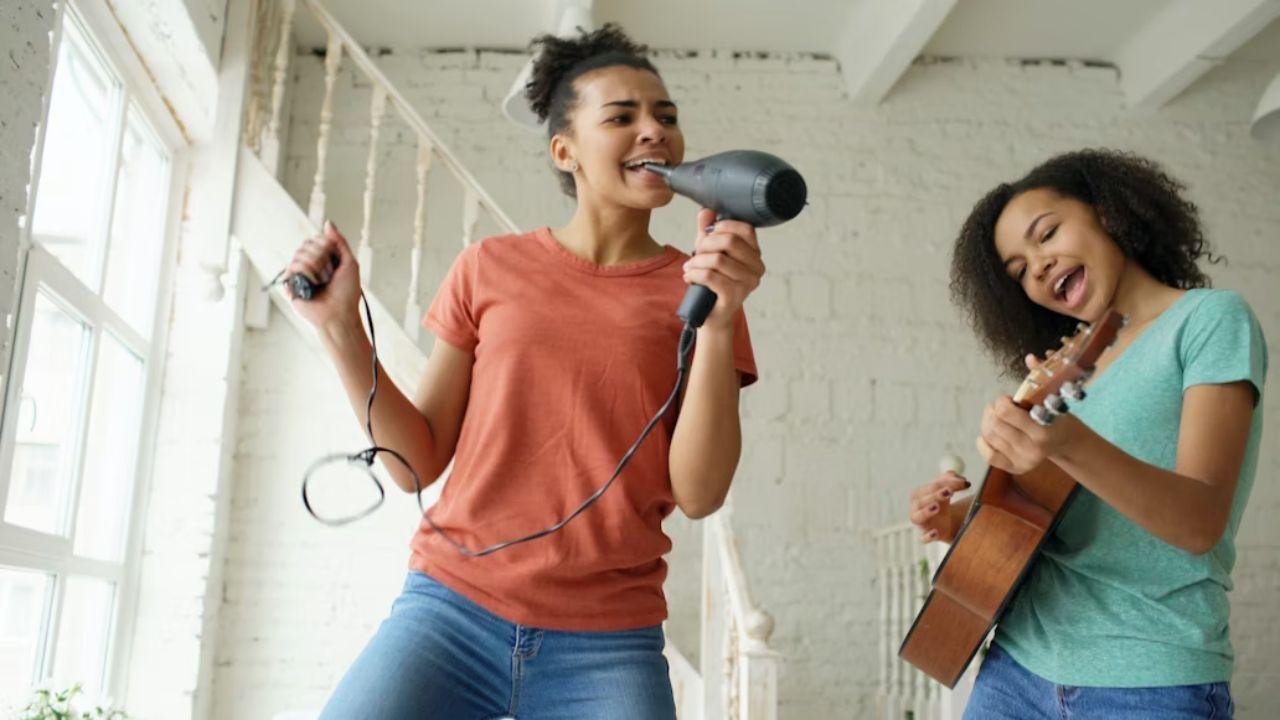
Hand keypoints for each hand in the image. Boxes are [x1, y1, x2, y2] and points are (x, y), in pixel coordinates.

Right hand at [285, 220, 361, 327]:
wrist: (339, 314)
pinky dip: (305, 272)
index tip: (335, 259)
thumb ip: (339, 242)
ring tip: (321, 281)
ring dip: (314, 266)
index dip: (325, 245)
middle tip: (329, 273)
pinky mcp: (290, 285)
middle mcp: (309, 266)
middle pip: (306, 244)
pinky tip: (313, 283)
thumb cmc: (347, 293)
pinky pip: (291, 267)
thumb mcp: (349, 263)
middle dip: (321, 256)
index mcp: (322, 260)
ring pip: (299, 254)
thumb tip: (327, 223)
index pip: (316, 239)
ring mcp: (299, 275)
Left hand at [682, 208, 765, 329]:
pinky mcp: (734, 297)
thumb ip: (708, 230)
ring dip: (697, 261)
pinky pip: (710, 276)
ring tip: (689, 267)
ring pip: (718, 259)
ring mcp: (747, 284)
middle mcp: (757, 268)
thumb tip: (706, 211)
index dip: (723, 226)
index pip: (745, 229)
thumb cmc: (712, 281)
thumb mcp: (709, 251)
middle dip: (706, 244)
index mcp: (755, 254)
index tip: (707, 234)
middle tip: (695, 253)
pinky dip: (695, 274)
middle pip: (730, 242)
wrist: (710, 314)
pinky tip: (689, 277)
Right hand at [909, 472, 969, 542]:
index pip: (931, 486)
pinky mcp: (927, 536)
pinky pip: (923, 538)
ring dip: (925, 511)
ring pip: (916, 517)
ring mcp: (922, 523)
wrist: (950, 524)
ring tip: (937, 506)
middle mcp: (918, 508)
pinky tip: (935, 532)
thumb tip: (960, 478)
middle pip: (919, 500)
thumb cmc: (946, 505)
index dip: (946, 483)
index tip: (964, 482)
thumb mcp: (949, 490)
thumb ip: (952, 480)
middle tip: (948, 491)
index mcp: (922, 494)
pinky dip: (927, 535)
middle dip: (934, 495)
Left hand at [975, 355, 1081, 473]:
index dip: (1002, 402)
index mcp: (1043, 431)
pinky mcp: (1015, 468)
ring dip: (988, 422)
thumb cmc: (1053, 413)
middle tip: (999, 406)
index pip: (1006, 413)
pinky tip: (988, 432)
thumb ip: (1039, 377)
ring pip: (989, 436)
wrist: (1064, 440)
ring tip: (996, 416)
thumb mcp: (1050, 396)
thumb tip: (1030, 358)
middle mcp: (1033, 450)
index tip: (1008, 399)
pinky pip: (989, 455)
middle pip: (994, 424)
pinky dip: (983, 441)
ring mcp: (1024, 461)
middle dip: (993, 411)